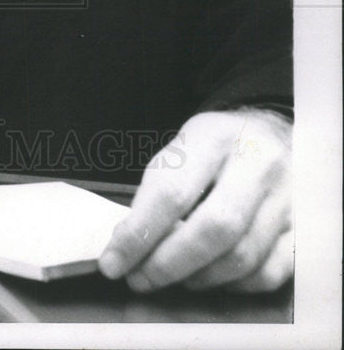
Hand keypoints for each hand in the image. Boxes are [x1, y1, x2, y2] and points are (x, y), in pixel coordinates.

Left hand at [98, 109, 292, 292]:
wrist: (272, 132)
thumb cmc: (217, 146)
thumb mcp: (183, 146)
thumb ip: (157, 188)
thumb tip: (127, 242)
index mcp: (215, 136)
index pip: (171, 192)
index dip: (138, 234)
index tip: (113, 261)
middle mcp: (258, 163)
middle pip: (212, 229)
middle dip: (168, 263)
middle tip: (140, 278)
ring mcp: (287, 197)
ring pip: (242, 258)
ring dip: (198, 278)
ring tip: (171, 277)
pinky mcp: (304, 227)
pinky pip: (269, 272)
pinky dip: (234, 285)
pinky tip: (211, 277)